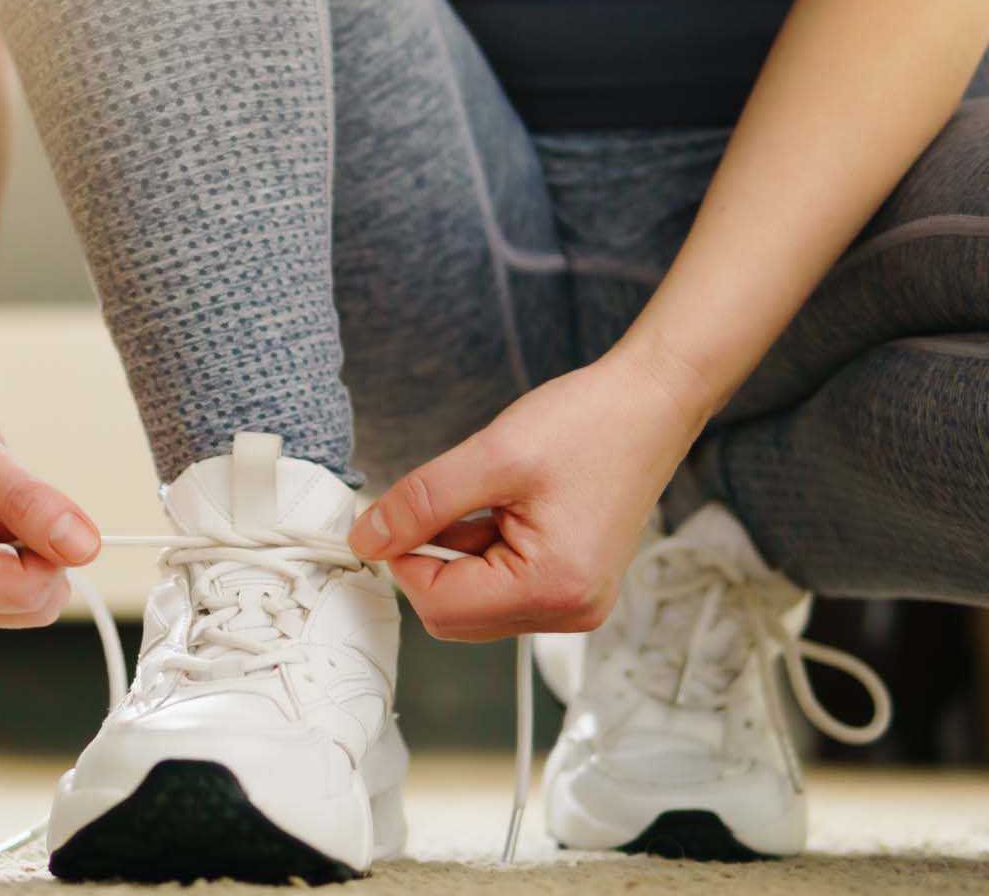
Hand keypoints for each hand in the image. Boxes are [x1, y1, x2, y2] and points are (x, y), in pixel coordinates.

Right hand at [0, 373, 99, 626]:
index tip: (25, 497)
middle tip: (3, 503)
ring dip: (31, 551)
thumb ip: (32, 505)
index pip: (28, 592)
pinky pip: (24, 592)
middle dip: (40, 552)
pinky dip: (22, 552)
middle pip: (36, 607)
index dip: (49, 543)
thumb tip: (86, 549)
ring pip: (34, 604)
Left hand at [347, 342, 713, 640]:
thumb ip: (421, 503)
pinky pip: (500, 586)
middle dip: (429, 560)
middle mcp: (570, 610)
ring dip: (455, 554)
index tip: (398, 513)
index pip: (439, 605)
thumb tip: (367, 539)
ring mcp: (574, 601)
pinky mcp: (571, 584)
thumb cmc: (590, 422)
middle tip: (439, 501)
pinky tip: (497, 507)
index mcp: (554, 588)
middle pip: (454, 614)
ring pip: (473, 601)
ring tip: (484, 496)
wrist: (650, 402)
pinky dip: (479, 551)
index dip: (403, 559)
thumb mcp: (491, 455)